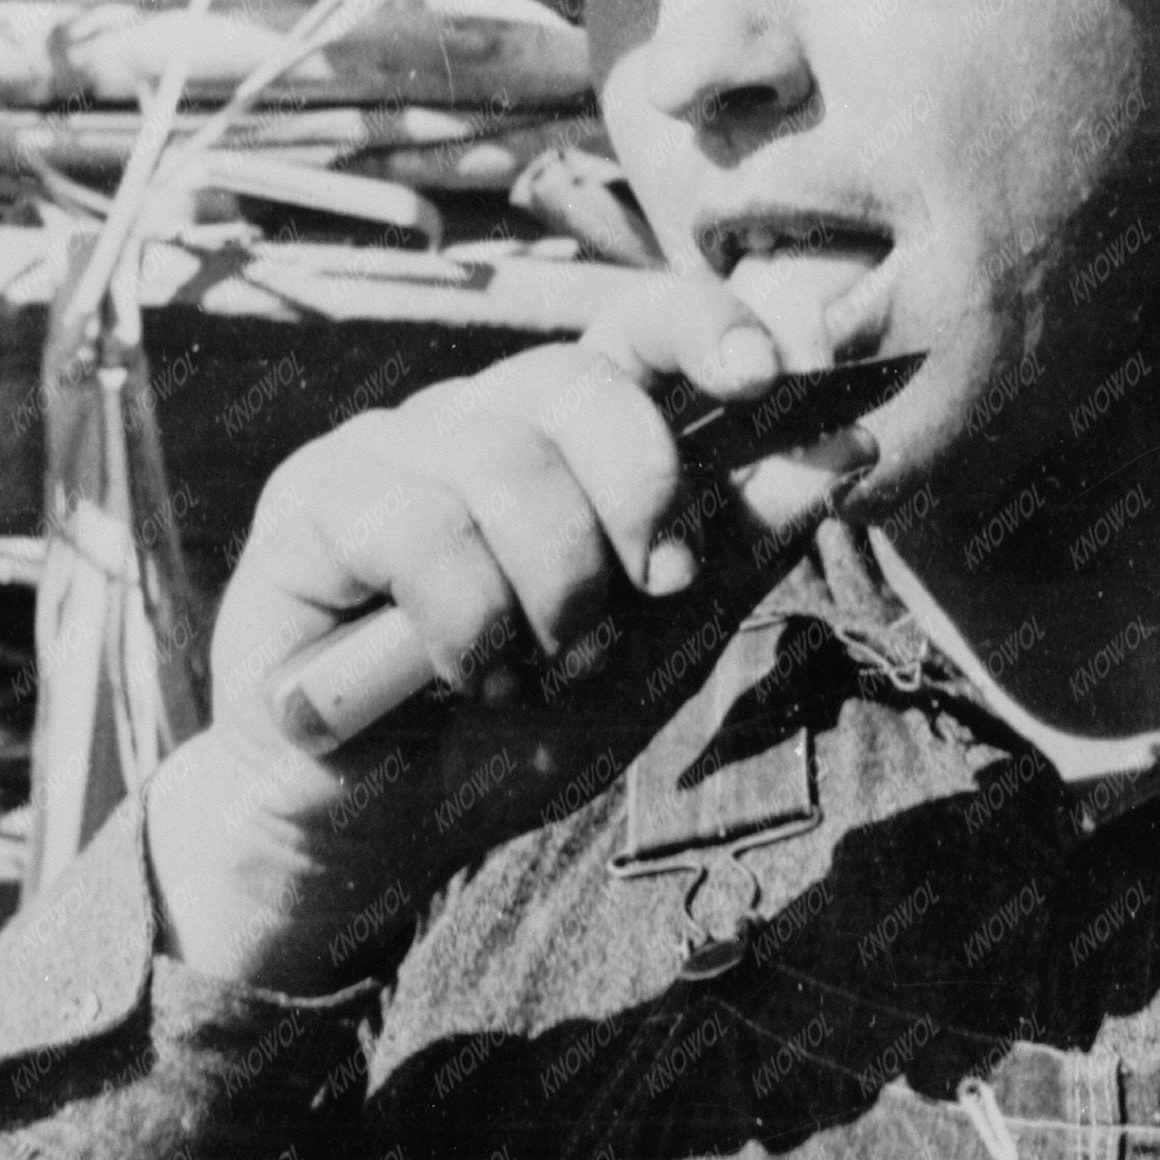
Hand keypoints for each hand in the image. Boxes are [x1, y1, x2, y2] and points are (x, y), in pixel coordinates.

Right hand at [144, 266, 880, 992]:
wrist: (382, 831)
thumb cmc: (511, 734)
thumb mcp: (658, 658)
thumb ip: (742, 557)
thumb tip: (848, 457)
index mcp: (567, 443)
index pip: (639, 331)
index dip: (705, 328)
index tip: (769, 375)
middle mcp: (479, 422)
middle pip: (580, 381)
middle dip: (642, 491)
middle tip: (656, 589)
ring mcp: (390, 451)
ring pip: (503, 461)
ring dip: (552, 590)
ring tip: (536, 674)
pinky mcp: (311, 502)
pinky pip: (416, 526)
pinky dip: (466, 623)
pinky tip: (462, 678)